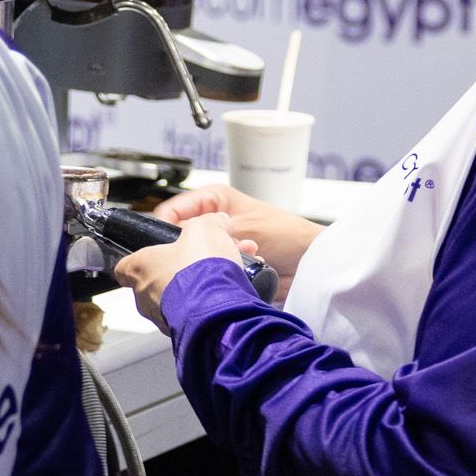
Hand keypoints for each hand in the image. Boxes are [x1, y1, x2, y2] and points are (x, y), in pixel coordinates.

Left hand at [115, 213, 253, 328]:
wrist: (220, 308)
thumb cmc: (200, 269)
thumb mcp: (205, 229)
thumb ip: (208, 223)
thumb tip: (217, 222)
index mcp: (140, 267)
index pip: (125, 265)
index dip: (140, 259)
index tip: (154, 255)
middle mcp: (144, 295)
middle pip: (155, 282)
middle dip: (178, 273)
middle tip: (199, 264)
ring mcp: (160, 317)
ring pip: (175, 301)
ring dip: (195, 291)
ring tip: (219, 280)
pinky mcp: (182, 332)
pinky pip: (192, 317)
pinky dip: (206, 307)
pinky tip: (225, 298)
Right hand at [146, 182, 323, 289]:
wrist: (310, 266)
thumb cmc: (286, 235)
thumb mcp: (241, 225)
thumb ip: (206, 229)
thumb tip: (174, 240)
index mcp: (211, 200)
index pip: (172, 210)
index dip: (165, 226)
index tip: (165, 243)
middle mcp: (210, 221)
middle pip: (178, 236)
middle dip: (190, 248)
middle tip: (204, 254)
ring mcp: (216, 245)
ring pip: (191, 256)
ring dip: (206, 263)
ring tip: (227, 263)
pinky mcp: (222, 266)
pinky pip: (204, 273)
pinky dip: (213, 275)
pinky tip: (230, 274)